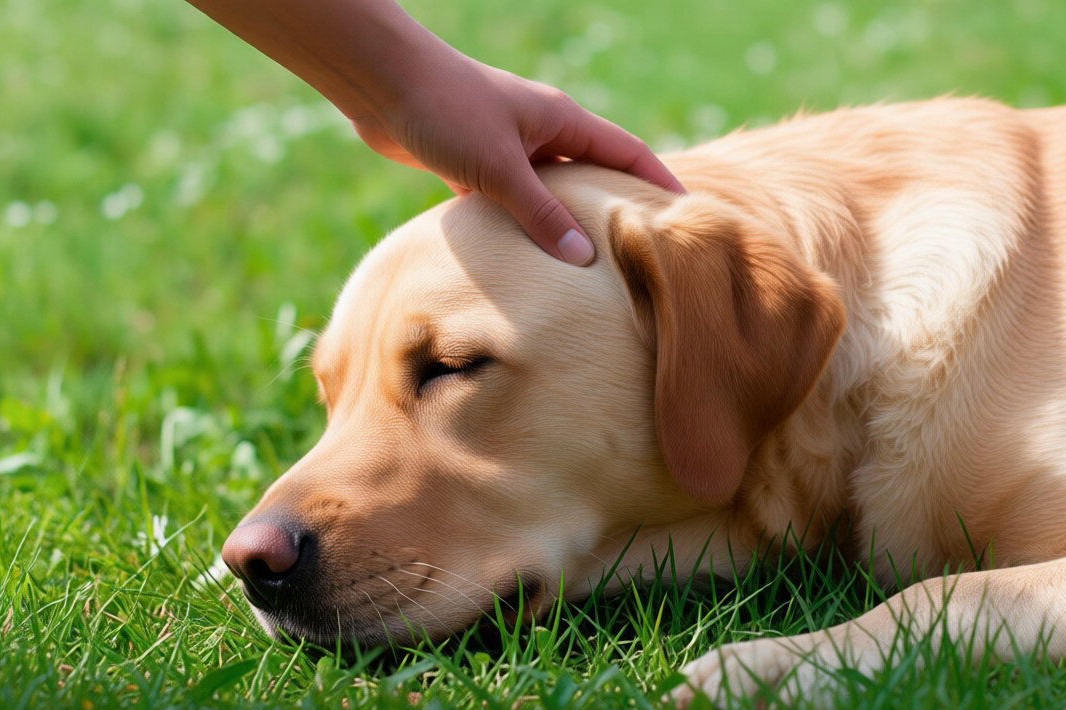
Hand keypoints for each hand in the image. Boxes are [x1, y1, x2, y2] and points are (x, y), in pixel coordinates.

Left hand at [348, 56, 685, 264]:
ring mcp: (507, 147)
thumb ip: (541, 214)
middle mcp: (541, 132)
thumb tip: (584, 256)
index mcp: (563, 121)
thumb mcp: (500, 168)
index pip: (628, 153)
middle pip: (592, 175)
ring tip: (587, 269)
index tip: (685, 215)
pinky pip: (507, 202)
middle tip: (640, 253)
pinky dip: (516, 227)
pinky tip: (522, 261)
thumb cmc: (445, 111)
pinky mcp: (473, 163)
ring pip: (547, 192)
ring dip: (562, 223)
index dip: (658, 183)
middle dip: (615, 210)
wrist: (380, 84)